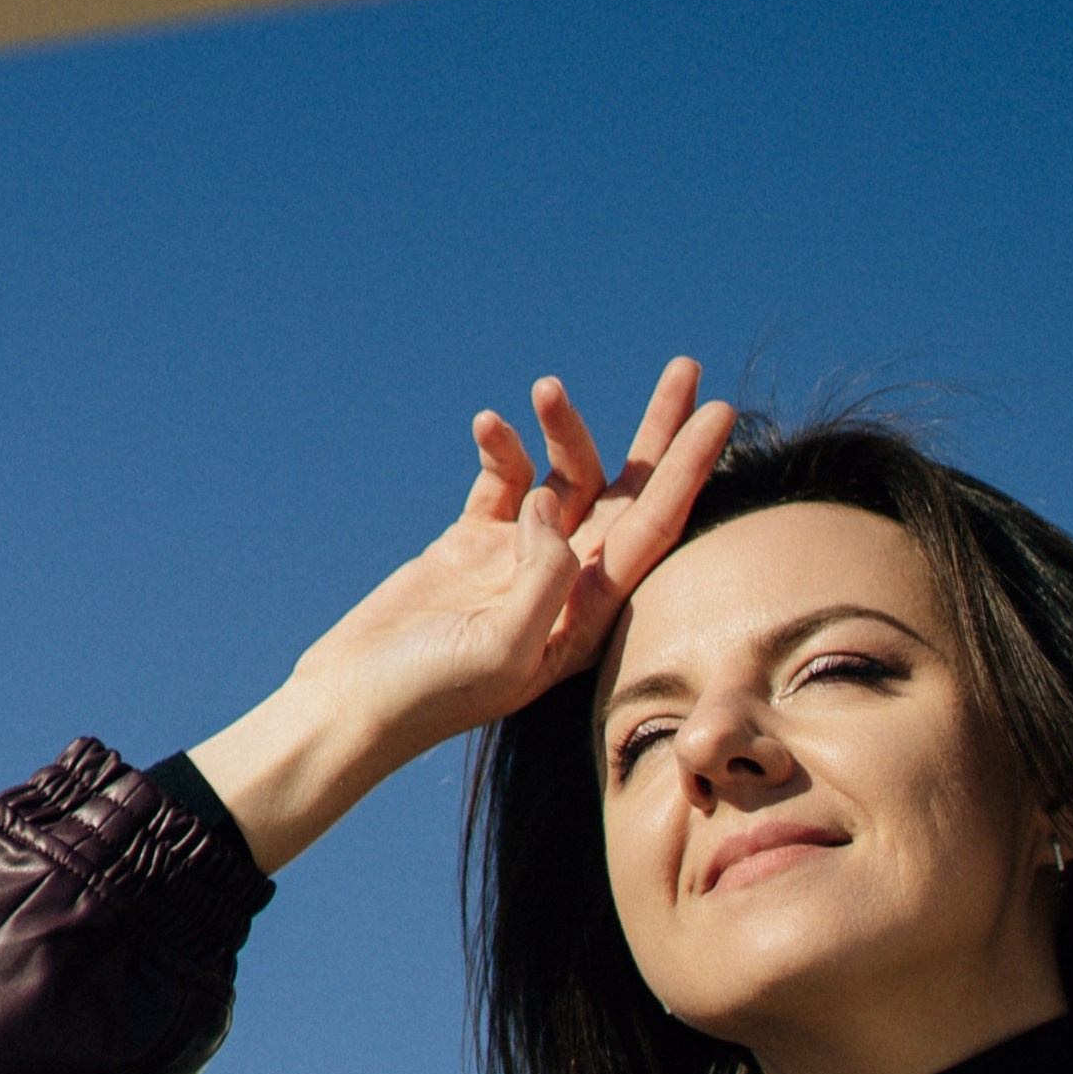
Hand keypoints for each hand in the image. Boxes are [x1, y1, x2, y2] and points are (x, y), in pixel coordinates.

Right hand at [188, 359, 733, 870]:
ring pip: (565, 476)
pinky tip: (488, 425)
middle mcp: (566, 584)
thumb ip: (543, 579)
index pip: (655, 529)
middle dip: (659, 433)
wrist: (351, 704)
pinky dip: (502, 448)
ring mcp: (519, 559)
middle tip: (687, 369)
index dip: (690, 470)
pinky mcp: (471, 543)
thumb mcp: (502, 651)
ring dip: (562, 429)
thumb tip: (552, 506)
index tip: (721, 413)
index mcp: (590, 617)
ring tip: (546, 389)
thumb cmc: (430, 696)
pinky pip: (503, 479)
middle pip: (630, 494)